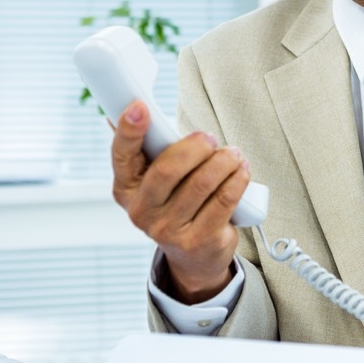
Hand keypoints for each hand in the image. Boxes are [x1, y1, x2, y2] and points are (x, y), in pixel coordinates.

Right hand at [111, 100, 249, 303]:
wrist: (194, 255)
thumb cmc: (176, 202)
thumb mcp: (158, 178)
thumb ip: (150, 148)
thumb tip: (135, 108)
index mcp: (126, 188)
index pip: (122, 155)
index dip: (128, 130)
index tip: (140, 107)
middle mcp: (142, 212)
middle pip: (168, 169)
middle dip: (196, 147)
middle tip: (210, 138)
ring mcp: (169, 230)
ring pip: (202, 183)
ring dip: (224, 161)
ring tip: (233, 154)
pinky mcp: (199, 240)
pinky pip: (224, 200)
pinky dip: (237, 179)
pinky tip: (241, 170)